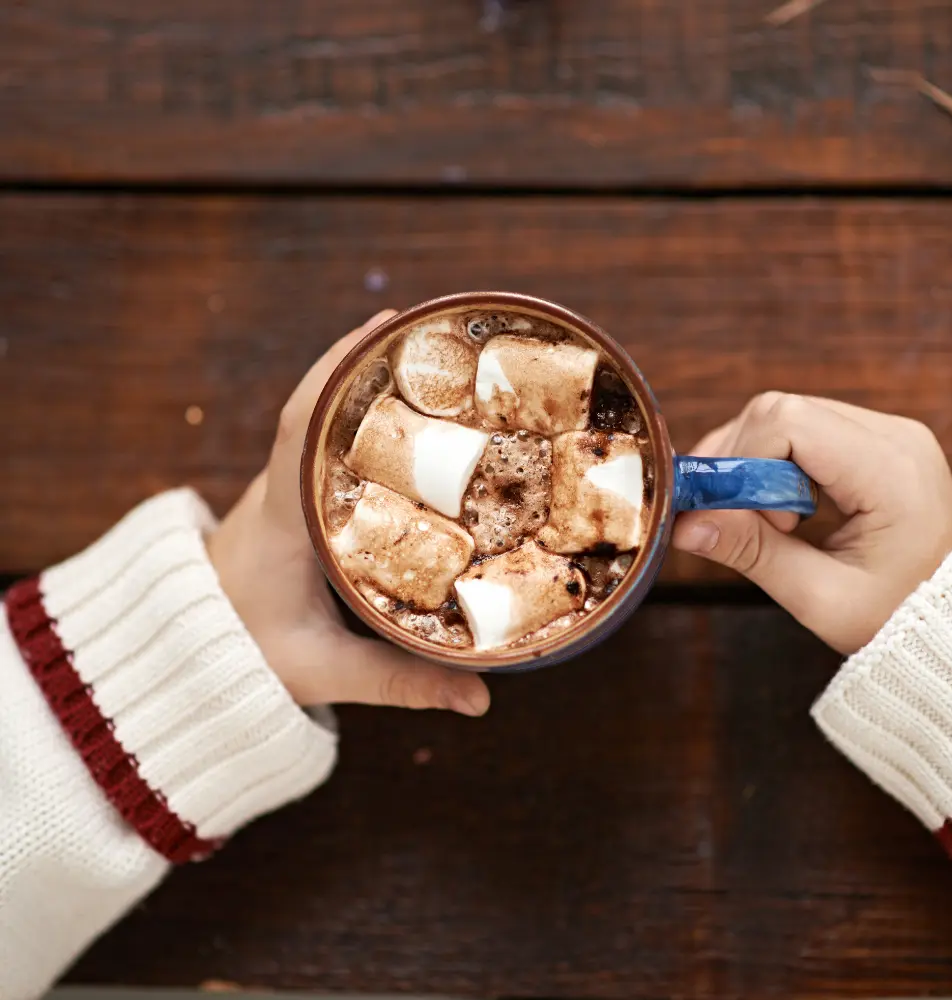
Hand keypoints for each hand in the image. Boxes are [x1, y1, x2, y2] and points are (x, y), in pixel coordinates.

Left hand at [207, 310, 490, 715]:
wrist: (179, 657)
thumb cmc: (241, 657)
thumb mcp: (323, 673)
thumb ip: (401, 682)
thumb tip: (482, 700)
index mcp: (279, 519)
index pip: (297, 427)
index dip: (335, 371)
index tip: (379, 328)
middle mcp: (273, 492)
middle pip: (314, 409)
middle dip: (366, 366)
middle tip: (429, 340)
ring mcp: (276, 494)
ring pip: (315, 427)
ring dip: (361, 391)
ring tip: (426, 368)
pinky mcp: (284, 505)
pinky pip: (318, 450)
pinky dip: (353, 424)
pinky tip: (399, 422)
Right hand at [671, 393, 951, 653]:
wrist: (951, 621)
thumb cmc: (896, 618)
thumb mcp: (820, 597)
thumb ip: (752, 553)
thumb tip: (684, 524)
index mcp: (889, 469)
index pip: (785, 421)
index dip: (742, 462)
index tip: (742, 518)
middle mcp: (892, 434)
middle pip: (780, 410)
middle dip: (742, 462)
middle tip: (747, 523)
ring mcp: (887, 433)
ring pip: (785, 415)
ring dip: (756, 464)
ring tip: (773, 523)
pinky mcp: (874, 441)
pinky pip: (804, 428)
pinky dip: (776, 463)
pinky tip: (785, 509)